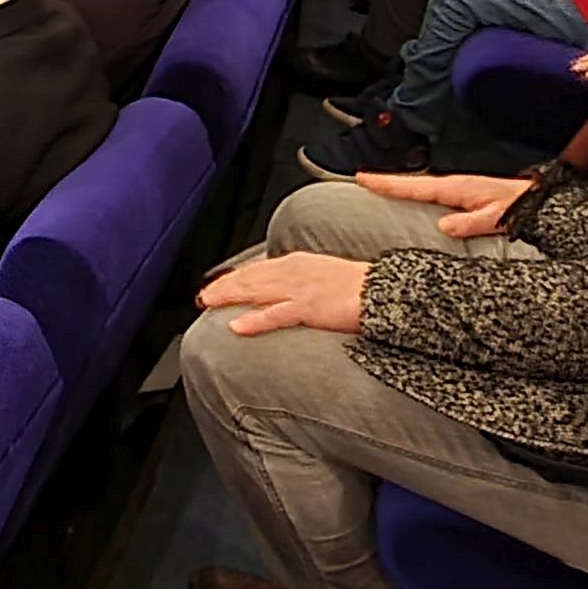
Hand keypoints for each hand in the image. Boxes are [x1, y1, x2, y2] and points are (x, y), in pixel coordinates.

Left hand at [195, 251, 368, 335]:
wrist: (385, 292)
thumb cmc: (359, 288)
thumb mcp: (324, 276)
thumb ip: (301, 281)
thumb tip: (282, 290)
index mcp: (299, 263)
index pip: (257, 268)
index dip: (234, 276)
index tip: (216, 284)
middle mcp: (295, 271)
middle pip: (250, 277)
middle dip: (224, 285)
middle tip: (202, 295)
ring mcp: (301, 288)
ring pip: (256, 291)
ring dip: (229, 296)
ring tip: (208, 303)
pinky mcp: (310, 307)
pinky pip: (276, 314)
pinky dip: (255, 320)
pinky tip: (237, 326)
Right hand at [354, 171, 537, 240]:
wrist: (544, 200)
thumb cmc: (523, 207)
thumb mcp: (498, 217)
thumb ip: (471, 222)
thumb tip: (442, 226)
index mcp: (459, 188)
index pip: (416, 186)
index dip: (388, 183)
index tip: (363, 178)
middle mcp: (457, 186)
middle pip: (414, 183)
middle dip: (388, 182)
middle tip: (362, 180)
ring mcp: (462, 190)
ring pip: (424, 188)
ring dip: (402, 188)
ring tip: (380, 190)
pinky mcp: (468, 196)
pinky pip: (435, 194)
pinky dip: (418, 195)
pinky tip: (415, 202)